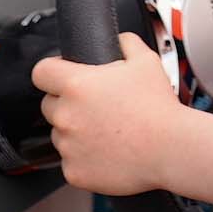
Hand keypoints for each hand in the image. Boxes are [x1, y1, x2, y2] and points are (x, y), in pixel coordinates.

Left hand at [32, 32, 181, 196]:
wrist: (171, 149)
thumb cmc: (158, 107)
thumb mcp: (146, 60)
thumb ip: (126, 42)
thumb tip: (118, 40)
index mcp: (76, 85)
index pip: (41, 72)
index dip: (52, 71)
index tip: (62, 75)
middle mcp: (66, 115)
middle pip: (49, 105)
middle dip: (68, 104)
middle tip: (97, 107)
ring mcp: (68, 146)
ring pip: (61, 135)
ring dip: (77, 132)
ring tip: (108, 132)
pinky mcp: (74, 171)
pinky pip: (72, 161)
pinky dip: (85, 158)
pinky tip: (109, 152)